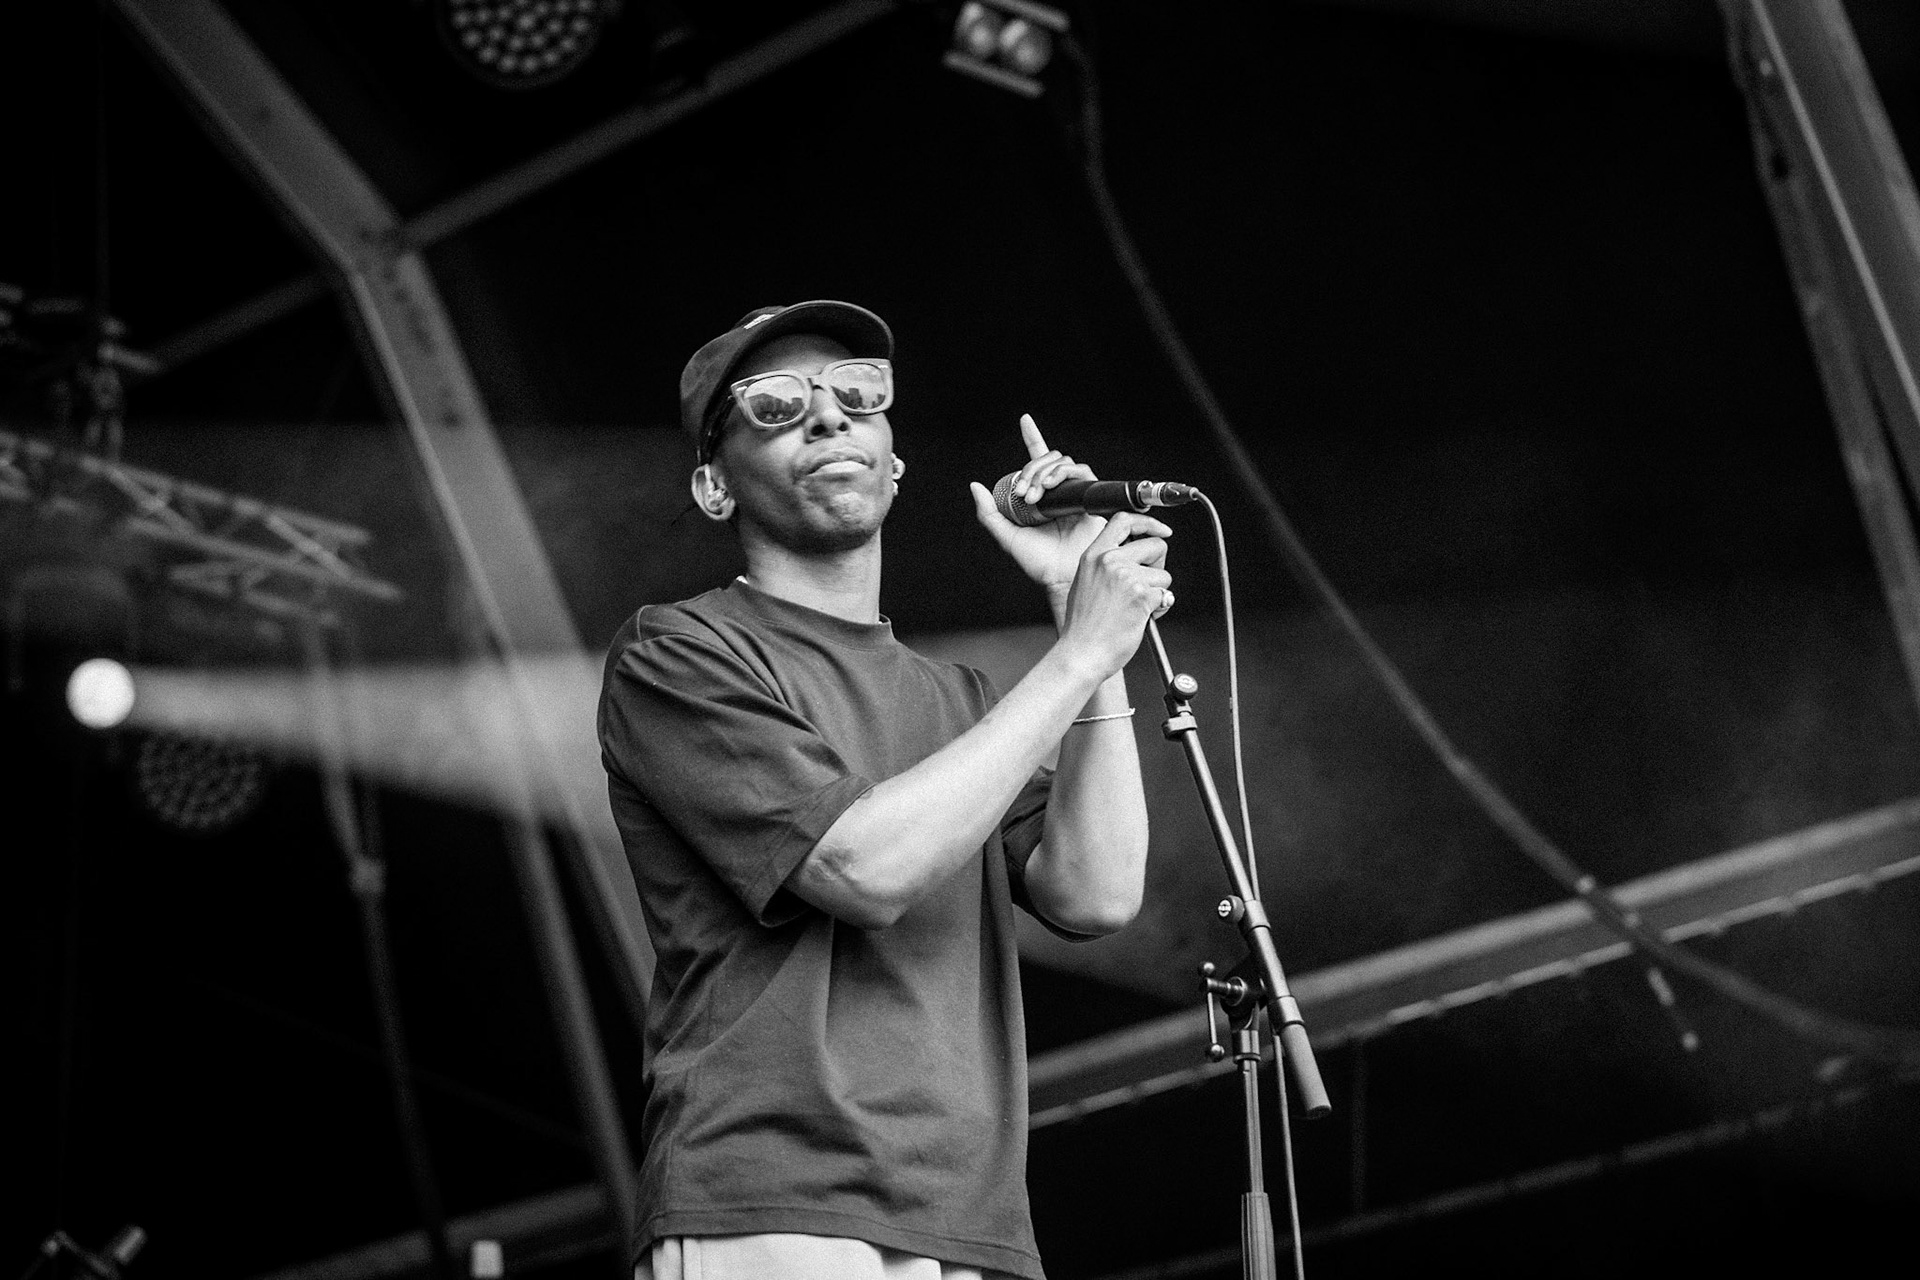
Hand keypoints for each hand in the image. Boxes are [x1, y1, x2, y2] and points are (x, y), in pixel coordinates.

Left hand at [969, 414, 1109, 599]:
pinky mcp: (1087, 497)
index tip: (1025, 420)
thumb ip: (988, 513)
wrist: (1060, 575)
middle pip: (1047, 459)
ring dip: (1044, 473)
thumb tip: (975, 486)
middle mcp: (1057, 490)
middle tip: (1023, 493)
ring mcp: (1073, 492)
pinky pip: (1079, 473)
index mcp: (1039, 494)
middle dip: (1031, 470)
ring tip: (1035, 497)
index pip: (1037, 459)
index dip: (1032, 437)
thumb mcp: (1006, 536)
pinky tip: (1051, 488)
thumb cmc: (1037, 561)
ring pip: (1061, 462)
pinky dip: (1062, 474)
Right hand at [1056, 510, 1173, 678]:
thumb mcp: (1085, 583)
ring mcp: (1126, 577)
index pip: (1123, 521)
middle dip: (1159, 565)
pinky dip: (1159, 609)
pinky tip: (1140, 618)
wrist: (1082, 653)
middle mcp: (1109, 562)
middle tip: (1148, 584)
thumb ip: (1106, 565)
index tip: (1161, 530)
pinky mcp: (1141, 595)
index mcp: (1093, 555)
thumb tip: (1135, 558)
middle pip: (1155, 545)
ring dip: (1157, 592)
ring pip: (1163, 575)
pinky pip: (1165, 596)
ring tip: (1137, 608)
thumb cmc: (1083, 627)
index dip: (1147, 523)